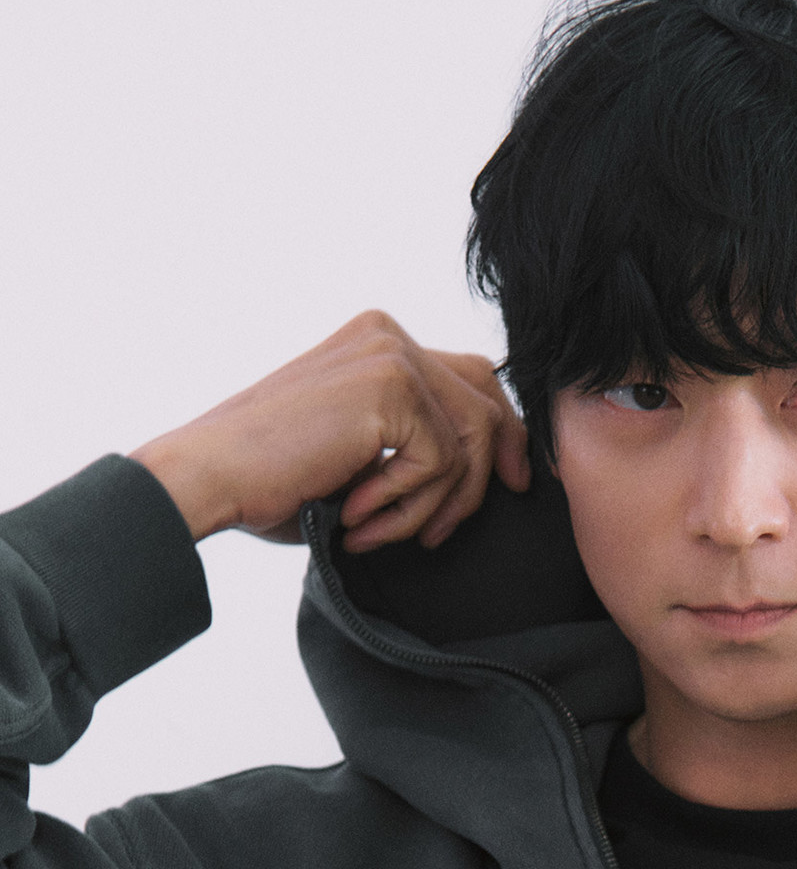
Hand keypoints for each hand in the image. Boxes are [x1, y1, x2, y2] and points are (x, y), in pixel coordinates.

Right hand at [130, 310, 532, 552]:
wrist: (211, 477)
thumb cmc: (273, 478)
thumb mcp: (360, 450)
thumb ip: (411, 439)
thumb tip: (489, 465)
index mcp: (379, 341)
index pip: (475, 378)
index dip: (504, 434)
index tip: (514, 484)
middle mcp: (389, 336)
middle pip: (487, 401)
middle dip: (483, 476)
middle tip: (442, 533)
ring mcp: (391, 355)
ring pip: (468, 442)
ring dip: (431, 505)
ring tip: (376, 529)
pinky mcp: (391, 387)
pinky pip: (440, 463)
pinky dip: (406, 506)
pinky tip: (356, 516)